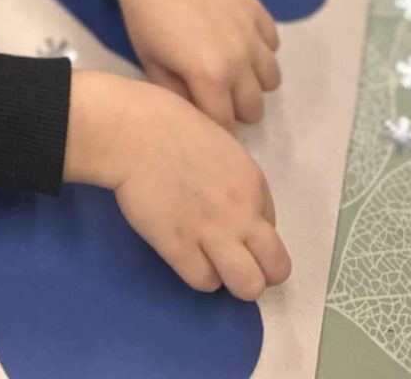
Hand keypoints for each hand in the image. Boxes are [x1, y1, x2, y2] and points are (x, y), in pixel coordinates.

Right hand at [64, 71, 291, 297]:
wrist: (133, 132)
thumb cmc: (169, 124)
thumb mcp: (220, 143)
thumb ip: (234, 177)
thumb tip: (231, 200)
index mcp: (253, 183)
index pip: (272, 228)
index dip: (252, 231)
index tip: (230, 223)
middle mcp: (242, 214)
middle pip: (277, 268)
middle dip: (261, 270)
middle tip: (236, 260)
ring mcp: (213, 234)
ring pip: (249, 287)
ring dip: (235, 281)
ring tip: (215, 265)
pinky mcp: (180, 249)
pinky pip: (205, 282)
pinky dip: (199, 274)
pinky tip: (186, 256)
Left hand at [108, 0, 280, 128]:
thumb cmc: (145, 15)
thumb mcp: (151, 64)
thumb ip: (180, 98)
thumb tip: (199, 117)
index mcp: (210, 76)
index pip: (225, 127)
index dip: (211, 128)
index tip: (200, 120)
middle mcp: (240, 59)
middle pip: (254, 109)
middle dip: (234, 109)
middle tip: (212, 93)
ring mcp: (253, 33)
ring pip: (272, 80)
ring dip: (252, 81)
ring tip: (228, 67)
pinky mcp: (259, 9)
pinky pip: (274, 45)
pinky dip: (260, 49)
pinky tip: (236, 39)